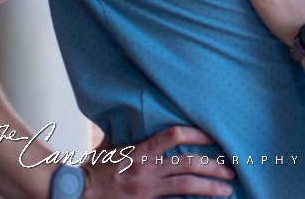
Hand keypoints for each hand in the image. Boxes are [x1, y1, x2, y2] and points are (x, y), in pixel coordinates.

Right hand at [84, 126, 232, 197]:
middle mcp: (146, 170)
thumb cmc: (92, 170)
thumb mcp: (109, 147)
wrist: (74, 194)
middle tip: (231, 170)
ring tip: (227, 190)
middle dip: (214, 167)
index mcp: (140, 152)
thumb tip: (128, 115)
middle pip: (189, 164)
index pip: (174, 135)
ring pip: (186, 187)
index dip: (197, 134)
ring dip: (210, 188)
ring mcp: (146, 191)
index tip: (214, 137)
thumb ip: (124, 134)